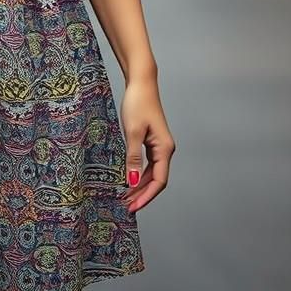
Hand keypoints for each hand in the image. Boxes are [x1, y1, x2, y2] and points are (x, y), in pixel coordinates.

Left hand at [120, 72, 174, 213]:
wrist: (141, 83)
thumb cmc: (138, 103)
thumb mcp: (133, 131)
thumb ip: (133, 157)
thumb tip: (131, 181)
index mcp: (164, 148)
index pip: (159, 181)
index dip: (146, 196)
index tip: (133, 207)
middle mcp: (165, 149)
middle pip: (156, 179)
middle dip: (142, 194)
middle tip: (126, 206)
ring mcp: (159, 145)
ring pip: (152, 172)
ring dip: (139, 185)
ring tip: (125, 197)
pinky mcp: (152, 140)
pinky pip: (148, 163)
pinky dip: (139, 173)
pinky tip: (129, 179)